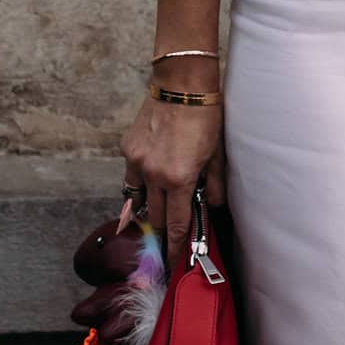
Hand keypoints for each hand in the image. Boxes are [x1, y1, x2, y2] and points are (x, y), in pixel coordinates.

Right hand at [120, 91, 226, 255]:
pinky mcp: (128, 149)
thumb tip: (213, 207)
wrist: (182, 84)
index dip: (176, 246)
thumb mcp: (216, 154)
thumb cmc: (205, 117)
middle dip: (165, 227)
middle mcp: (154, 175)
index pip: (177, 225)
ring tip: (162, 204)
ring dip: (152, 206)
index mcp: (179, 179)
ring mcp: (137, 162)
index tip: (173, 260)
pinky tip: (153, 177)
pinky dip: (142, 182)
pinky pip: (132, 176)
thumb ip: (213, 185)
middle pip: (156, 217)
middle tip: (173, 231)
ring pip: (139, 200)